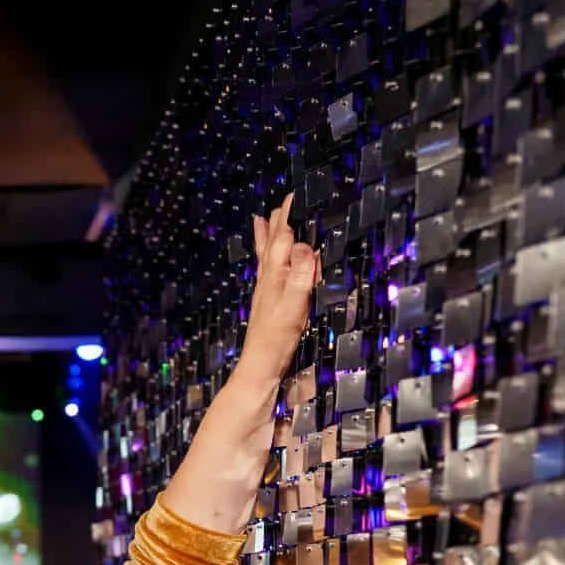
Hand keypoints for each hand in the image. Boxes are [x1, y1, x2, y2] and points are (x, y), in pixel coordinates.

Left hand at [240, 192, 319, 380]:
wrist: (260, 367)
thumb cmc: (277, 338)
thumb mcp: (294, 304)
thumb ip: (300, 274)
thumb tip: (304, 244)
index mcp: (275, 275)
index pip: (281, 238)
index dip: (287, 217)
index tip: (292, 196)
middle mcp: (268, 279)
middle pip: (271, 244)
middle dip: (276, 223)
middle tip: (279, 204)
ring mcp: (266, 291)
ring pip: (266, 256)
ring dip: (266, 237)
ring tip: (261, 221)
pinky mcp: (268, 303)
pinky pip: (268, 272)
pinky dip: (269, 259)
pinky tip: (268, 265)